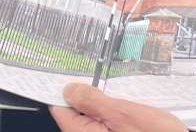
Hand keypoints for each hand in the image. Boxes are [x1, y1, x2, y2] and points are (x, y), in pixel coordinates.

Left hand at [49, 83, 186, 131]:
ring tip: (127, 96)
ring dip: (110, 102)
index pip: (61, 108)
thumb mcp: (122, 114)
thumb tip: (70, 89)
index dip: (65, 89)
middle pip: (80, 112)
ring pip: (97, 116)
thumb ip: (93, 101)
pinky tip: (134, 107)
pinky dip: (119, 112)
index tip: (70, 71)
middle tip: (108, 81)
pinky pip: (111, 123)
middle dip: (93, 94)